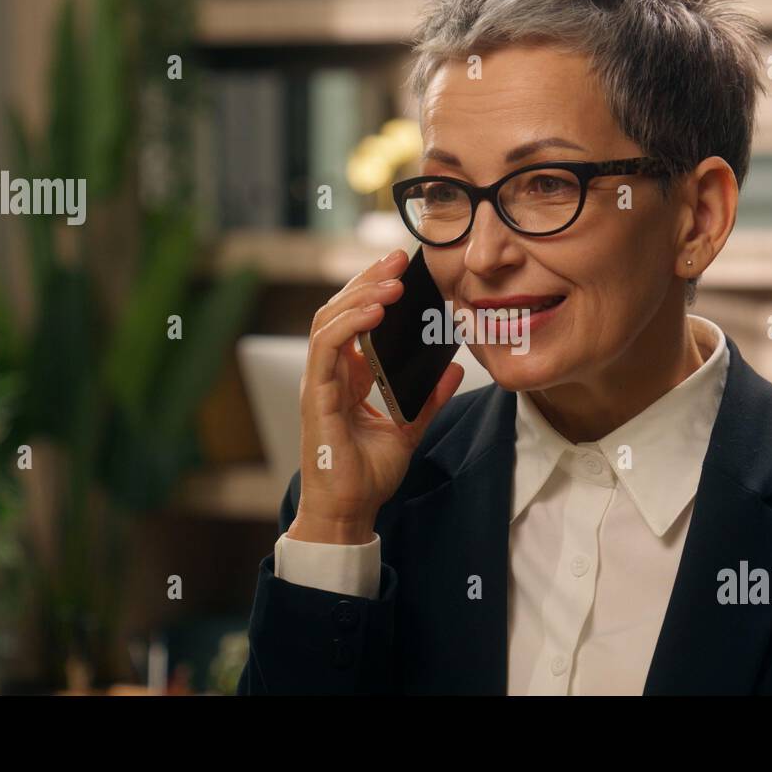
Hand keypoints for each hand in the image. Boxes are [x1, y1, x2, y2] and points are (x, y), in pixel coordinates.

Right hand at [288, 249, 463, 544]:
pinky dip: (350, 326)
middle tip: (397, 258)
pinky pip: (327, 349)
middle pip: (339, 310)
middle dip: (367, 280)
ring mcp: (319, 383)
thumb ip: (429, 398)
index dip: (373, 290)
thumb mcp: (408, 429)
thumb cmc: (366, 477)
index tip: (401, 269)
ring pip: (329, 321)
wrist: (348, 513)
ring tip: (390, 280)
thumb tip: (453, 367)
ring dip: (360, 295)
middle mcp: (329, 374)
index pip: (353, 320)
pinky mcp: (317, 397)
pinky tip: (374, 312)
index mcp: (346, 377)